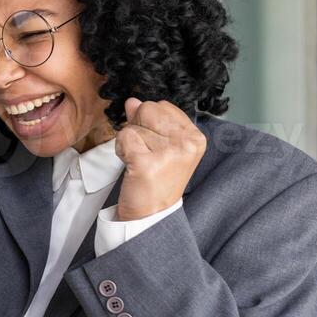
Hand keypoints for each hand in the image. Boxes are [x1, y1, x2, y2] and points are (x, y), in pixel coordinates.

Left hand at [113, 98, 205, 221]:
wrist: (151, 215)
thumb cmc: (156, 180)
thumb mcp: (160, 146)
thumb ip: (149, 121)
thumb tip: (133, 101)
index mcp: (195, 137)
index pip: (162, 105)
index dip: (149, 122)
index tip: (154, 145)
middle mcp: (187, 143)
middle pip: (147, 109)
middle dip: (138, 129)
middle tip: (144, 154)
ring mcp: (169, 153)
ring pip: (133, 125)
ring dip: (128, 142)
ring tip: (139, 162)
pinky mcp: (147, 163)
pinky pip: (124, 138)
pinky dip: (121, 151)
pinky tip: (132, 166)